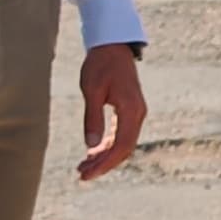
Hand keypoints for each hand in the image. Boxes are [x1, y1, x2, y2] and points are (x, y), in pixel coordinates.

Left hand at [77, 42, 146, 180]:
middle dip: (104, 164)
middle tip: (82, 175)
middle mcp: (137, 114)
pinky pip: (121, 134)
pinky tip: (93, 151)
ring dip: (105, 156)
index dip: (105, 163)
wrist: (113, 44)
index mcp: (130, 109)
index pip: (121, 145)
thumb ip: (92, 118)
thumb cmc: (100, 64)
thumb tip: (90, 145)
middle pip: (124, 149)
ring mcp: (136, 113)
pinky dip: (107, 145)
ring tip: (84, 166)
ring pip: (123, 143)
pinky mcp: (130, 110)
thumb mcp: (92, 90)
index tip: (87, 173)